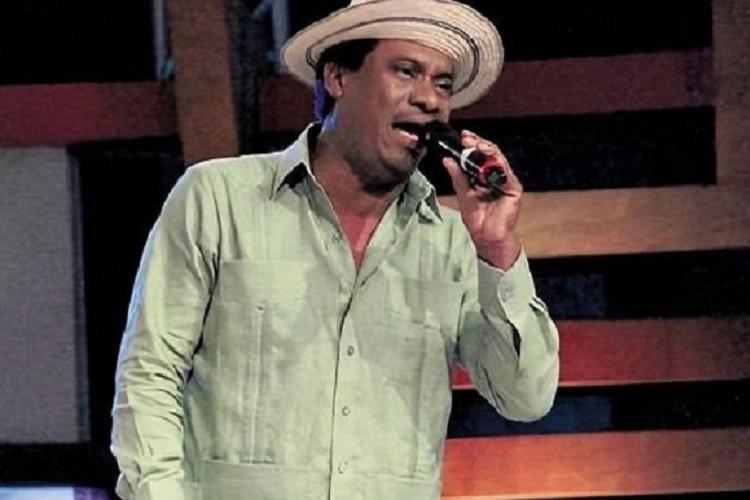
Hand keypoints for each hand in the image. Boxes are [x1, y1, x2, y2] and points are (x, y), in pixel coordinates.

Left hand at [442, 130, 522, 269]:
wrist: (486, 236)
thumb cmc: (477, 218)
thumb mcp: (462, 193)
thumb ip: (457, 176)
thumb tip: (447, 160)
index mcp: (484, 176)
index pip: (480, 155)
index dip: (472, 144)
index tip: (463, 137)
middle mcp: (496, 176)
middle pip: (491, 153)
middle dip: (479, 143)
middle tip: (468, 139)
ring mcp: (506, 181)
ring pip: (499, 159)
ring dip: (488, 150)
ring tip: (477, 145)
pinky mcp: (514, 188)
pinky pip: (506, 173)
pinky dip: (498, 164)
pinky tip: (489, 159)